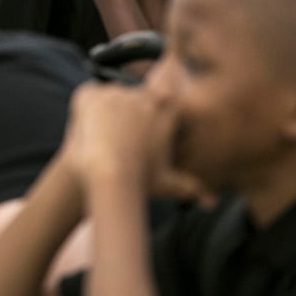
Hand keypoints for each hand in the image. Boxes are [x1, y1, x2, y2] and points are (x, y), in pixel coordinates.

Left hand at [59, 83, 210, 204]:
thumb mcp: (170, 184)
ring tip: (103, 139)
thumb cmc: (140, 181)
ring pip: (111, 96)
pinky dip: (85, 107)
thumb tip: (210, 202)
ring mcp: (115, 92)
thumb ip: (191, 187)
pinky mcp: (91, 95)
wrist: (107, 176)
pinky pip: (87, 94)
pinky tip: (87, 128)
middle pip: (135, 97)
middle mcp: (143, 94)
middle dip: (130, 115)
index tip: (146, 127)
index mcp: (168, 108)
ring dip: (108, 112)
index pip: (166, 94)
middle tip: (122, 141)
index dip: (155, 109)